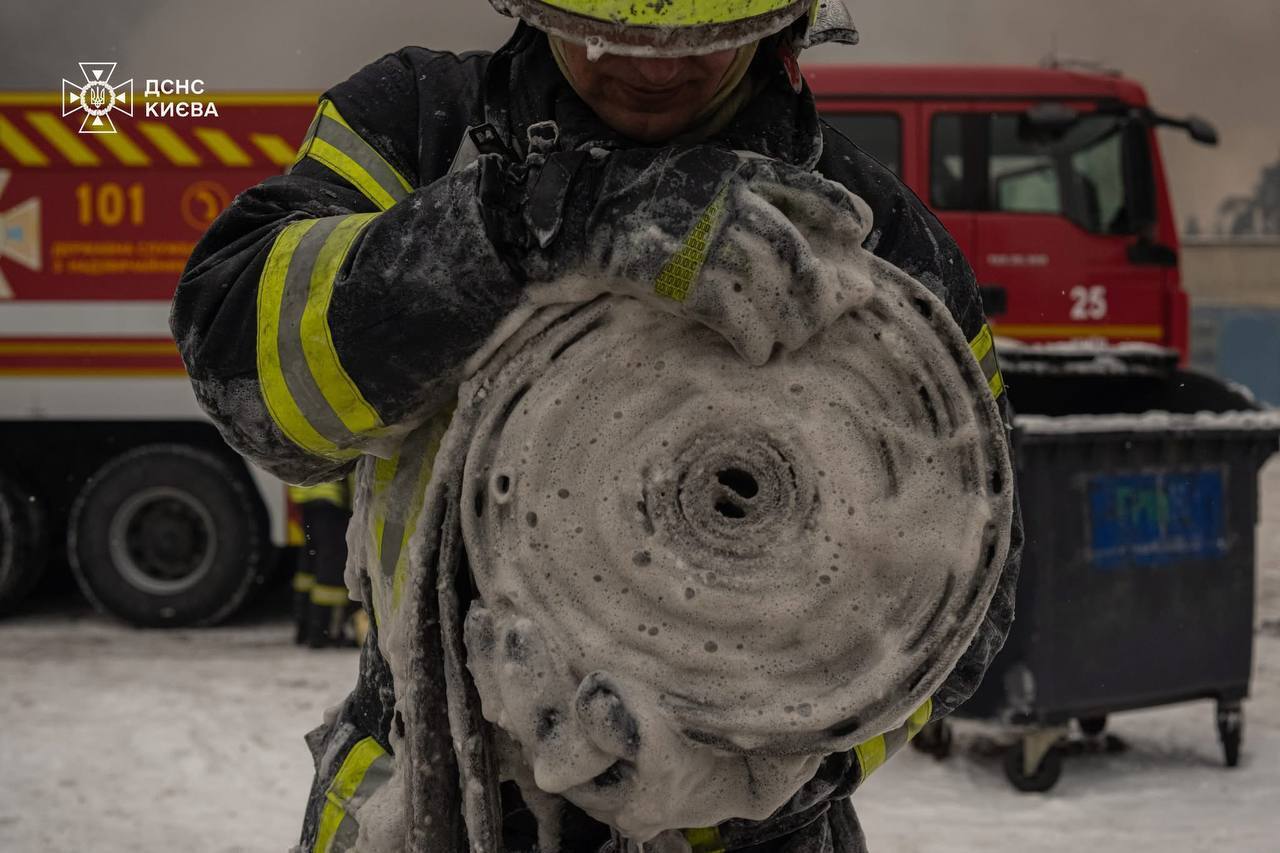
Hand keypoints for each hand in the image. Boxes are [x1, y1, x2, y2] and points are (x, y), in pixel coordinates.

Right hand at [514, 146, 880, 364]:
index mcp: (734, 171)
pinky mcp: (679, 278)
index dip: (838, 212)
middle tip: (826, 316)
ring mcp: (702, 241)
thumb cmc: (641, 202)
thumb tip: (813, 234)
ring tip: (790, 338)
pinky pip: (735, 317)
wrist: (573, 216)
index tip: (857, 232)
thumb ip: (750, 193)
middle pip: (796, 255)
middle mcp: (725, 202)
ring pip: (771, 291)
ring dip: (790, 323)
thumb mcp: (701, 175)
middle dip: (819, 293)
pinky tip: (756, 351)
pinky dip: (753, 340)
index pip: (806, 189)